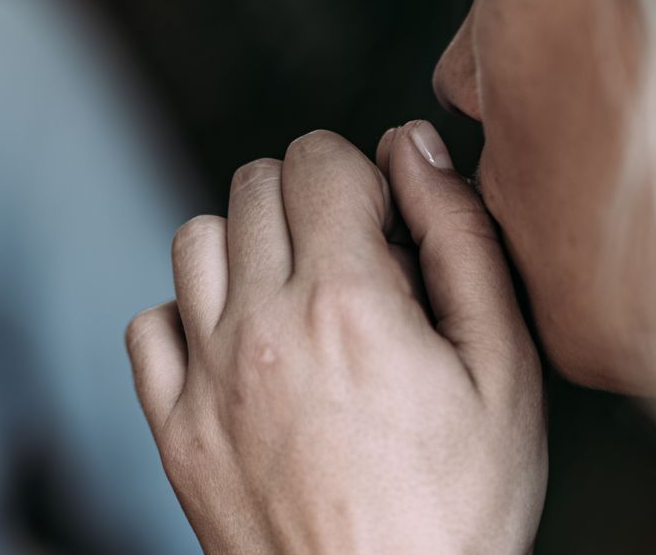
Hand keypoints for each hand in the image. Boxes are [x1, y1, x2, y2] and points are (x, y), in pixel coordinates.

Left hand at [126, 121, 547, 554]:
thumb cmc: (461, 508)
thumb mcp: (506, 368)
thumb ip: (461, 238)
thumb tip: (414, 147)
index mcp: (345, 301)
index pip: (318, 157)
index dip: (363, 174)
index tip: (391, 226)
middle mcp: (260, 326)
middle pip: (255, 184)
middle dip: (310, 199)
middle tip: (357, 264)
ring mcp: (207, 380)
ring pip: (195, 240)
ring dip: (247, 245)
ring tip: (298, 297)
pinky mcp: (176, 432)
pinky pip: (149, 328)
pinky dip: (188, 319)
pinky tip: (241, 349)